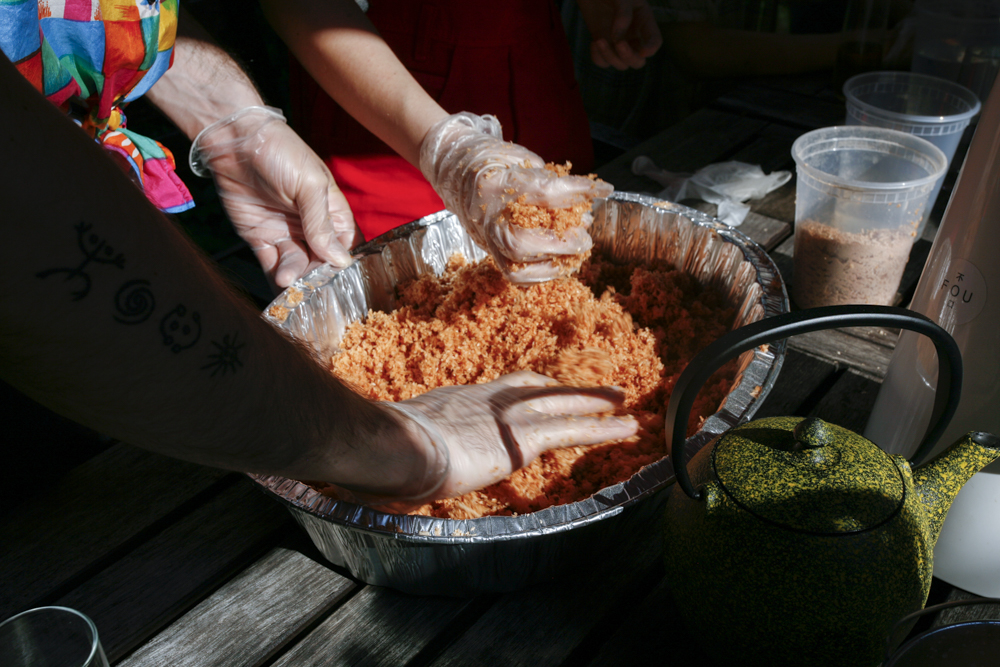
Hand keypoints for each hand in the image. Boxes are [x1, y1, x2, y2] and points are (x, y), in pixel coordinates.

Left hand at [189, 106, 362, 287]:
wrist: (232, 139)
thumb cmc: (279, 150)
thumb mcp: (309, 185)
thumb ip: (321, 223)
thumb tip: (339, 259)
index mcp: (330, 210)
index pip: (343, 244)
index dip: (341, 262)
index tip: (338, 278)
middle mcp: (309, 224)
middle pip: (319, 260)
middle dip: (316, 275)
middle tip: (310, 287)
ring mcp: (284, 232)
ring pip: (295, 265)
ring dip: (294, 278)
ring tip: (289, 282)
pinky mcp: (259, 237)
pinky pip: (270, 264)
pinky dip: (274, 278)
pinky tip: (279, 287)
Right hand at [379, 371, 637, 506]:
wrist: (397, 447)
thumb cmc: (388, 454)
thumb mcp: (399, 445)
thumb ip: (406, 455)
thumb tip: (387, 480)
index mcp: (460, 402)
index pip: (503, 389)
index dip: (529, 388)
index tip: (544, 386)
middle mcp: (488, 400)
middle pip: (539, 388)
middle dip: (569, 389)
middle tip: (597, 390)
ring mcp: (507, 417)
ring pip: (563, 405)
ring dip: (596, 404)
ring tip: (625, 404)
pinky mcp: (521, 440)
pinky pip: (572, 431)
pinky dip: (603, 428)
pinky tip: (627, 429)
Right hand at [419, 112, 612, 282]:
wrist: (454, 167)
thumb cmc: (492, 159)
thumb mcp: (522, 158)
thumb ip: (549, 181)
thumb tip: (583, 205)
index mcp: (495, 182)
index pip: (543, 191)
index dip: (577, 191)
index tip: (603, 190)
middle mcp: (486, 214)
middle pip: (521, 243)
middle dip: (561, 244)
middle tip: (585, 237)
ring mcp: (484, 235)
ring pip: (516, 265)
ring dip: (553, 265)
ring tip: (576, 255)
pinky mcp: (487, 248)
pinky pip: (513, 274)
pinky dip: (540, 274)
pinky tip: (559, 264)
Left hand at [578, 0, 662, 69]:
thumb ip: (623, 15)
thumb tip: (617, 39)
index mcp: (644, 22)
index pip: (654, 41)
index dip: (651, 49)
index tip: (642, 51)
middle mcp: (634, 36)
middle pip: (638, 61)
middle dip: (629, 57)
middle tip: (619, 44)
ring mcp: (618, 42)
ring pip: (620, 64)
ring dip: (610, 57)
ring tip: (599, 41)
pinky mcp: (603, 45)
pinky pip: (603, 62)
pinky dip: (598, 57)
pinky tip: (594, 42)